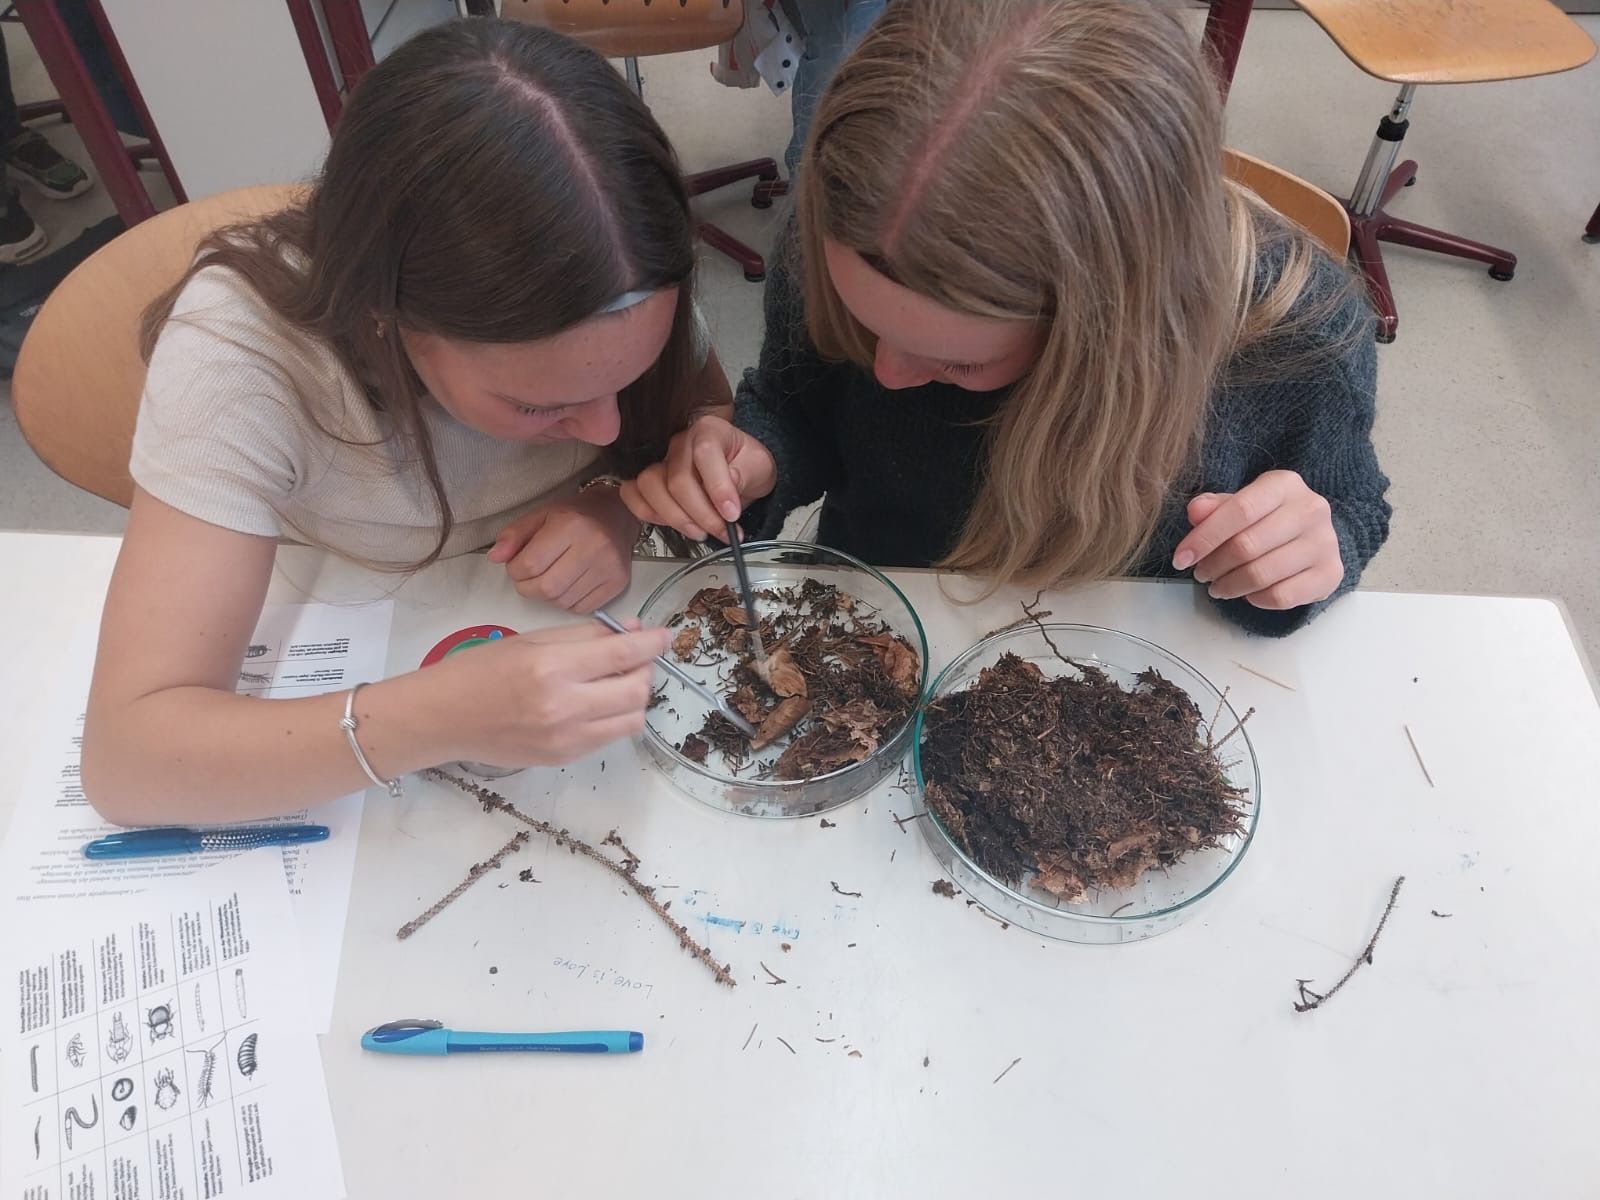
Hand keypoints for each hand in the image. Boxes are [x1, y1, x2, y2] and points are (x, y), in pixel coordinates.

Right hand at [433, 619, 670, 767]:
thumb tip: (632, 630)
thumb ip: (586, 635)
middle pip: (637, 690)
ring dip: (634, 698)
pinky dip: (614, 717)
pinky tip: (595, 703)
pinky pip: (609, 737)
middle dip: (644, 670)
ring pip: (632, 719)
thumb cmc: (482, 670)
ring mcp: (565, 738)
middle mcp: (562, 707)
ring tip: (614, 683)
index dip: (652, 643)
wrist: (444, 717)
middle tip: (633, 659)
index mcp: (551, 667)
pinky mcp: (564, 758)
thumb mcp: (533, 639)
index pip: (622, 655)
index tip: (665, 635)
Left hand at [488, 487, 639, 612]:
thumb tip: (494, 557)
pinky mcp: (618, 583)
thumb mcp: (540, 516)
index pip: (530, 564)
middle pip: (546, 587)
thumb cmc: (575, 516)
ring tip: (548, 579)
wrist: (617, 515)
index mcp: (570, 525)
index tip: (515, 566)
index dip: (514, 571)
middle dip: (528, 587)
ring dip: (547, 596)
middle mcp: (593, 547)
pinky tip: (568, 585)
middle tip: (527, 578)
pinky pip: (581, 608)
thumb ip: (514, 535)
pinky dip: (567, 602)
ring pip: (562, 601)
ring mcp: (609, 567)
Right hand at [619, 414, 776, 540]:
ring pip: (650, 486)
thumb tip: (727, 487)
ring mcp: (660, 460)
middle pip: (677, 479)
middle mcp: (680, 443)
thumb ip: (745, 475)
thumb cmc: (747, 467)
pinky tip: (676, 525)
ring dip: (675, 517)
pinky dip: (651, 515)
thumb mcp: (759, 468)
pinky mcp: (649, 480)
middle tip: (721, 531)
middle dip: (701, 513)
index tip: (732, 514)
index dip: (717, 488)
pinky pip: (633, 495)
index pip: (705, 453)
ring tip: (700, 532)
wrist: (739, 474)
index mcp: (709, 431)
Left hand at [1171, 470, 1342, 609]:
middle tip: (1201, 573)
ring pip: (1261, 574)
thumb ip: (1215, 507)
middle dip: (1213, 565)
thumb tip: (1196, 512)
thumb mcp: (1240, 503)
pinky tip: (1247, 593)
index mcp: (1285, 484)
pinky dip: (1256, 599)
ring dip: (1229, 586)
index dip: (1205, 537)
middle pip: (1247, 545)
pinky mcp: (1330, 574)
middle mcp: (1311, 509)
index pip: (1239, 510)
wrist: (1313, 536)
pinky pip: (1282, 596)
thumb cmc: (1268, 518)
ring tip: (1217, 586)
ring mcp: (1324, 543)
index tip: (1182, 557)